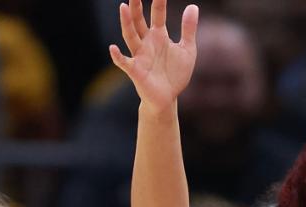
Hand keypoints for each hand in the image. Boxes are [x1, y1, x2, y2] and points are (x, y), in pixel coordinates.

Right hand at [109, 0, 197, 114]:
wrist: (168, 98)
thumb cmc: (175, 73)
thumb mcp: (187, 49)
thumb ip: (188, 28)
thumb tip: (193, 6)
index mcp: (159, 35)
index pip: (157, 13)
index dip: (158, 0)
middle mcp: (146, 42)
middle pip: (139, 20)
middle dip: (137, 6)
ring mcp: (139, 56)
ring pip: (130, 36)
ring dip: (126, 23)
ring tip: (123, 7)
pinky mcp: (136, 71)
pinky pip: (124, 63)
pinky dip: (118, 56)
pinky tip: (113, 48)